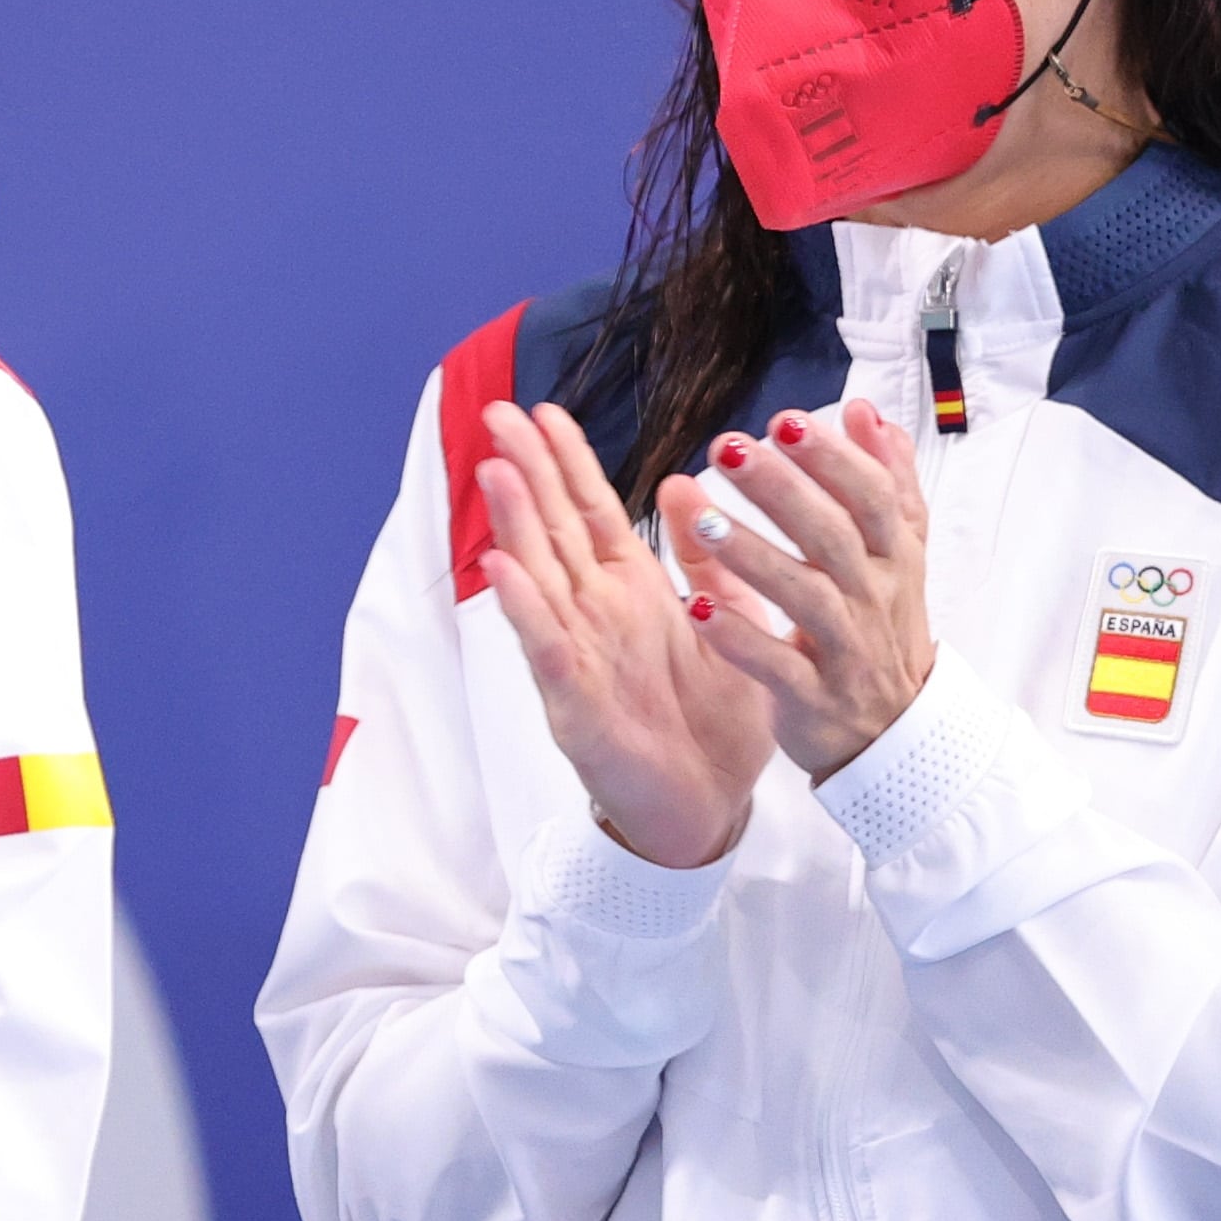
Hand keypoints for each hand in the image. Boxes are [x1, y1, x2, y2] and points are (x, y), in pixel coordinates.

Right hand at [470, 400, 771, 868]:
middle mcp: (595, 615)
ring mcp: (579, 657)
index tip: (543, 410)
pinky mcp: (576, 706)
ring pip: (540, 578)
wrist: (710, 809)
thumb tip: (683, 485)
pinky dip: (526, 609)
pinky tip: (504, 570)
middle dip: (526, 471)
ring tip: (494, 470)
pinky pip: (548, 650)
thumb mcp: (726, 623)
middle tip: (497, 414)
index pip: (590, 512)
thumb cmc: (712, 723)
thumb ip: (706, 560)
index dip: (567, 461)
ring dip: (515, 524)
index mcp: (631, 593)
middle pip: (553, 530)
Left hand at [674, 402, 937, 779]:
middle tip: (728, 448)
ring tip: (700, 518)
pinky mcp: (813, 696)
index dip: (831, 458)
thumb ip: (888, 480)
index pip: (870, 496)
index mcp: (892, 556)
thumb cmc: (885, 626)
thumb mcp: (901, 552)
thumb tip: (867, 411)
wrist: (898, 732)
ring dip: (751, 555)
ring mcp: (845, 649)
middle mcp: (872, 597)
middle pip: (832, 535)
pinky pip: (775, 666)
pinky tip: (696, 607)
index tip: (783, 420)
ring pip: (803, 596)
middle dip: (782, 489)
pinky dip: (738, 637)